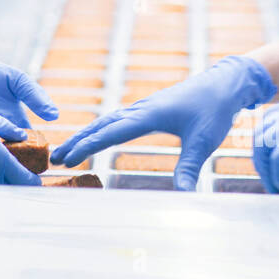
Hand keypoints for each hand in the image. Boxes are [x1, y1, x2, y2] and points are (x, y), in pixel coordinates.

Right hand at [50, 55, 275, 190]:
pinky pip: (116, 118)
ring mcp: (143, 107)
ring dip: (86, 134)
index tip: (69, 157)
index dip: (88, 146)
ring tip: (67, 150)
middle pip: (101, 125)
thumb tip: (183, 195)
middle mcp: (140, 109)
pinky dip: (100, 128)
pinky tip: (96, 135)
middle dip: (77, 141)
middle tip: (55, 158)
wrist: (224, 84)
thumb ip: (190, 168)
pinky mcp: (148, 109)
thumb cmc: (214, 110)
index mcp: (148, 115)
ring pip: (106, 120)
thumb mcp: (204, 141)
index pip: (111, 132)